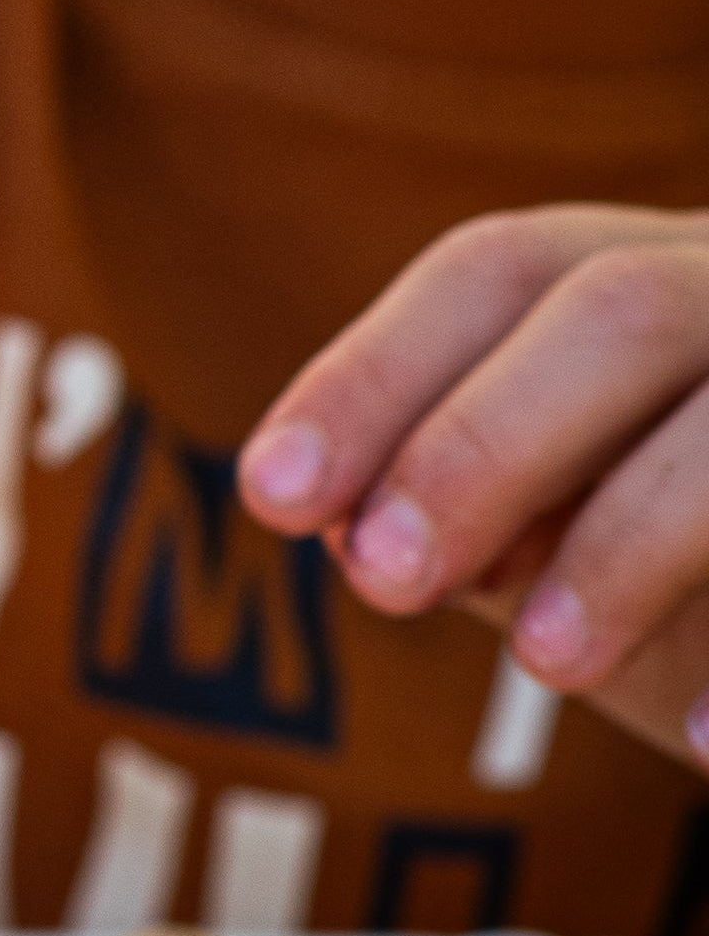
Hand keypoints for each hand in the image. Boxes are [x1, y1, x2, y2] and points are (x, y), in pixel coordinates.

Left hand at [240, 208, 708, 768]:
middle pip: (619, 310)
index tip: (270, 495)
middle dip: (484, 440)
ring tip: (542, 663)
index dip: (372, 374)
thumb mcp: (577, 536)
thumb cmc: (695, 579)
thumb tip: (334, 516)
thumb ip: (473, 513)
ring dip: (634, 533)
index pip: (498, 273)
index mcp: (660, 275)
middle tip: (379, 579)